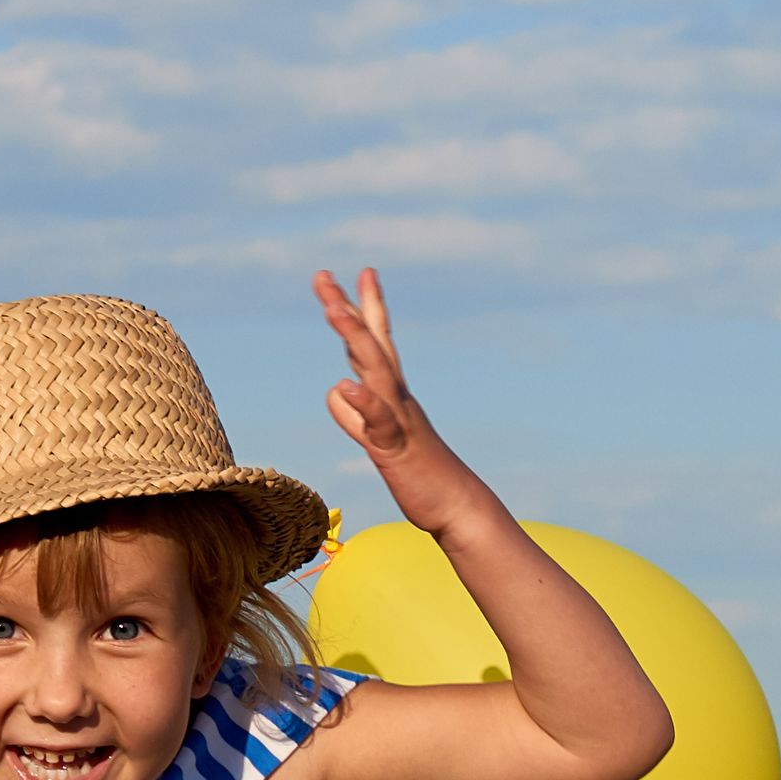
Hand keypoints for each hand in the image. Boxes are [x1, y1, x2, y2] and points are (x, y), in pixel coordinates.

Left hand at [310, 266, 485, 527]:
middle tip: (322, 276)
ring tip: (333, 310)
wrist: (458, 507)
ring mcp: (399, 419)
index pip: (376, 342)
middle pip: (370, 343)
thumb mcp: (377, 439)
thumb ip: (355, 414)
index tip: (360, 273)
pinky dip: (364, 402)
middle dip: (346, 308)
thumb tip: (338, 389)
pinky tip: (346, 385)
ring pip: (376, 370)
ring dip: (355, 338)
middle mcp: (397, 397)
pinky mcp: (397, 448)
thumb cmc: (420, 472)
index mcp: (392, 394)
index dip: (365, 307)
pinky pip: (379, 420)